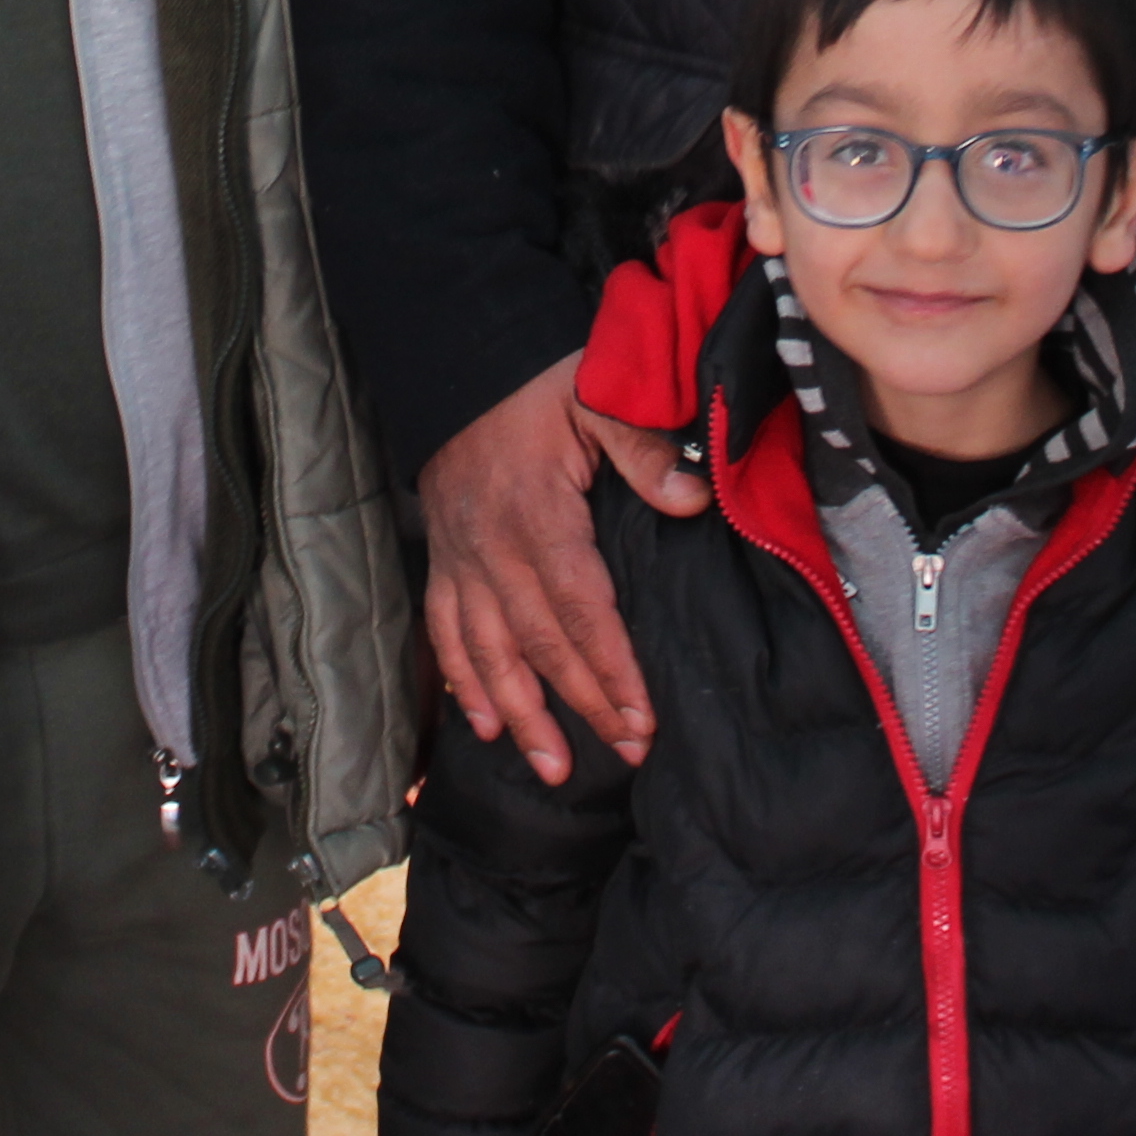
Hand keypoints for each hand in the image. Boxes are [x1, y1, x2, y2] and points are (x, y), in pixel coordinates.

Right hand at [420, 356, 705, 785]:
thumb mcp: (597, 396)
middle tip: (625, 751)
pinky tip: (483, 726)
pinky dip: (461, 684)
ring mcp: (461, 561)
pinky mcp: (442, 564)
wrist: (460, 368)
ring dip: (519, 714)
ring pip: (487, 653)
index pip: (581, 608)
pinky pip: (445, 634)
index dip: (611, 667)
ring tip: (552, 767)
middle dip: (583, 703)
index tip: (642, 716)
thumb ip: (644, 449)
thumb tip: (692, 500)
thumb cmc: (538, 387)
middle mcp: (493, 550)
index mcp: (538, 515)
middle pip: (541, 643)